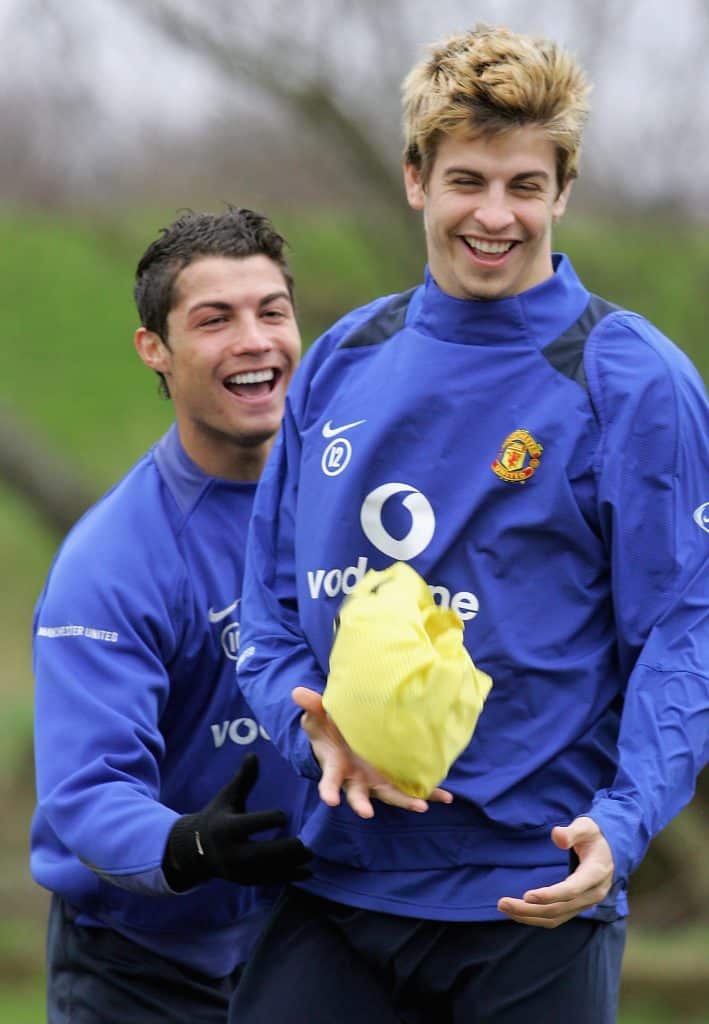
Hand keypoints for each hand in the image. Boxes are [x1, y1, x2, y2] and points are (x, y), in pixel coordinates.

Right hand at [163, 754, 311, 890]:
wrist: (197, 850)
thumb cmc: (217, 815)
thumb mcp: (228, 796)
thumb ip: (244, 778)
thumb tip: (253, 754)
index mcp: (226, 828)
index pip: (248, 825)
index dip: (266, 820)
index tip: (284, 815)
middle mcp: (231, 852)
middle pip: (260, 853)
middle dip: (283, 850)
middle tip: (305, 844)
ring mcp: (237, 870)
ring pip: (267, 870)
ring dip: (290, 866)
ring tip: (311, 856)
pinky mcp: (245, 880)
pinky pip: (268, 882)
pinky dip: (289, 877)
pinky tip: (308, 872)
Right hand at [292, 686, 452, 818]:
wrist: (346, 736)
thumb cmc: (328, 727)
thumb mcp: (318, 715)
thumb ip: (311, 706)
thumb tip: (298, 692)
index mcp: (337, 767)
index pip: (330, 781)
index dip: (328, 790)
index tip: (329, 800)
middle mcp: (356, 779)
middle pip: (359, 796)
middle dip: (362, 804)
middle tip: (367, 813)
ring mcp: (375, 781)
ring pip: (388, 795)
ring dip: (403, 801)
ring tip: (419, 806)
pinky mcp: (393, 778)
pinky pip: (411, 788)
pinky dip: (428, 794)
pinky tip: (446, 798)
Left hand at [496, 816, 613, 927]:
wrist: (611, 851)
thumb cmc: (595, 836)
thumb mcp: (587, 827)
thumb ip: (572, 831)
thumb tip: (557, 836)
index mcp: (595, 874)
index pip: (571, 891)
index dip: (549, 895)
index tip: (526, 896)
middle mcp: (591, 894)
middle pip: (558, 909)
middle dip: (529, 909)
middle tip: (502, 903)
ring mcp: (584, 904)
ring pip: (555, 918)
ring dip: (528, 916)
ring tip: (504, 908)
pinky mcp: (576, 907)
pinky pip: (555, 918)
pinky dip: (535, 918)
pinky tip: (518, 912)